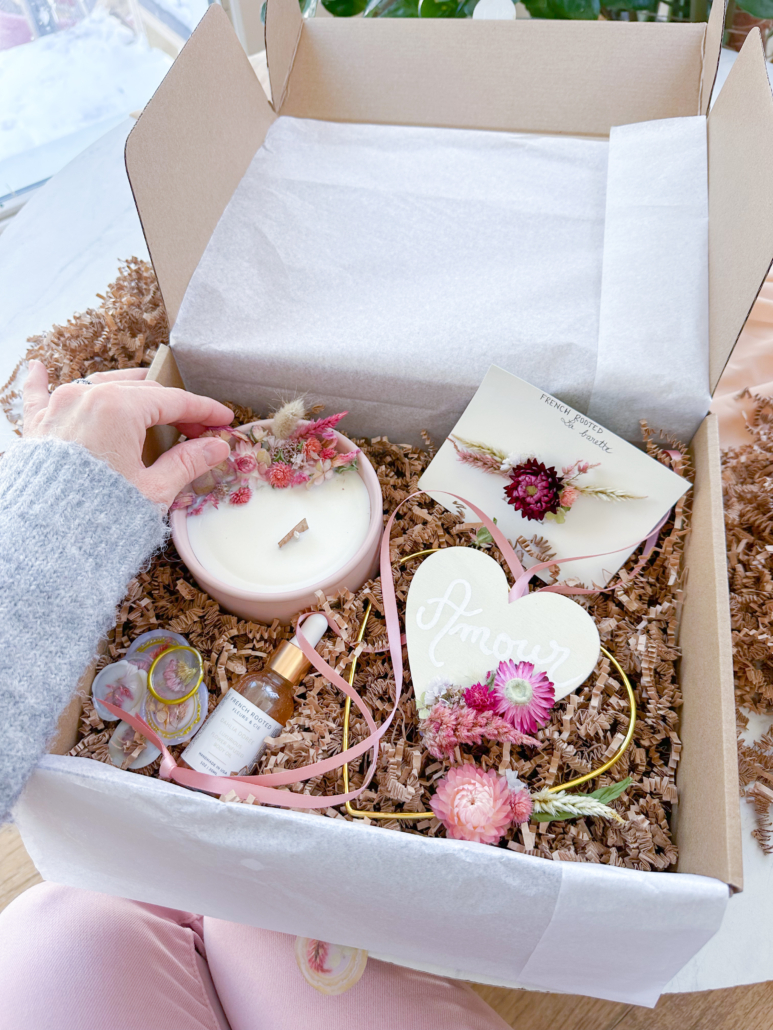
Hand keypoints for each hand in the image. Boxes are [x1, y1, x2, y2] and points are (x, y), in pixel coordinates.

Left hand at [22, 363, 232, 507]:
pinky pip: (39, 393)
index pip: (174, 401)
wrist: (46, 539)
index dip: (203, 411)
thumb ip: (187, 462)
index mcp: (120, 408)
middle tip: (196, 430)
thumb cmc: (100, 515)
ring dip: (127, 389)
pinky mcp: (37, 425)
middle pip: (142, 391)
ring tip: (148, 397)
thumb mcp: (154, 490)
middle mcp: (87, 397)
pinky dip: (42, 381)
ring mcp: (59, 406)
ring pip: (100, 384)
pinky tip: (38, 367)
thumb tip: (215, 447)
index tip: (222, 419)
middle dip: (173, 407)